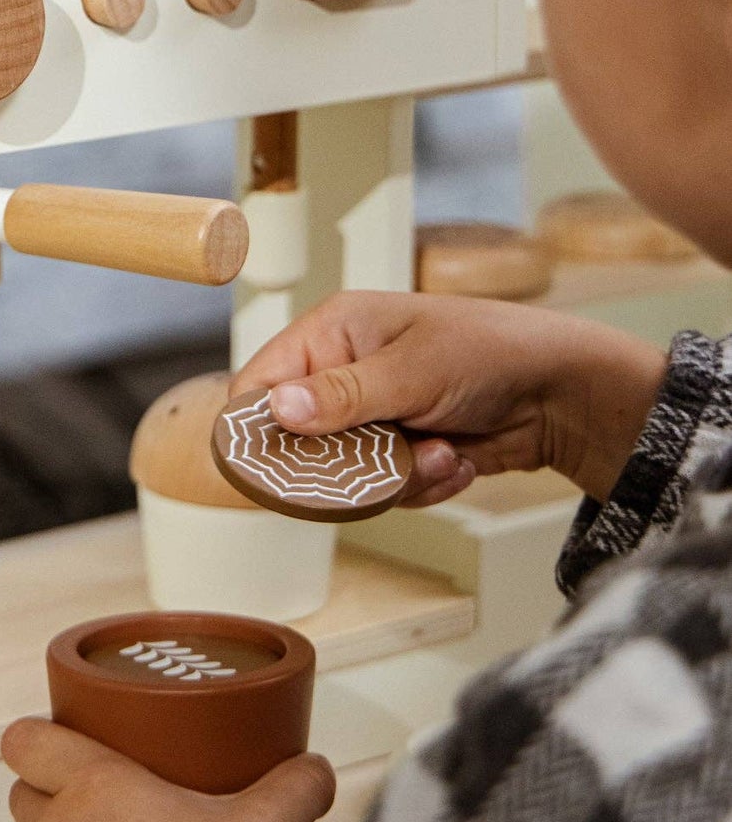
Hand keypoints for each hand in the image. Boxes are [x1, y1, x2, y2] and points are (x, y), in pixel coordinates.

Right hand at [234, 291, 666, 506]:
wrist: (565, 394)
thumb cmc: (493, 351)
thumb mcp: (413, 370)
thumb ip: (342, 396)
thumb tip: (277, 408)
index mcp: (333, 332)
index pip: (260, 383)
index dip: (257, 427)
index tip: (272, 466)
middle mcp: (343, 373)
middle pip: (298, 441)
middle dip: (346, 462)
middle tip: (386, 459)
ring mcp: (372, 416)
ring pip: (344, 475)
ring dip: (395, 476)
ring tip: (443, 451)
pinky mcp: (399, 451)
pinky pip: (383, 489)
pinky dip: (422, 482)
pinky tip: (459, 458)